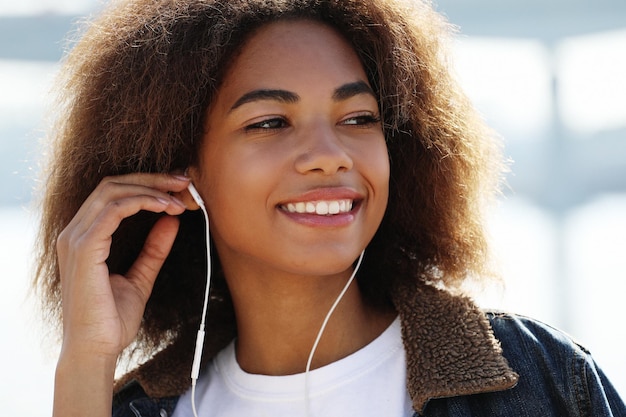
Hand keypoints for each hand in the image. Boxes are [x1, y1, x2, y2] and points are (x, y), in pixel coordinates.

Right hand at [56, 173, 190, 360]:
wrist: (96, 351)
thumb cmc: (112, 320)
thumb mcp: (141, 278)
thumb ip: (153, 250)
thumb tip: (171, 221)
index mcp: (85, 237)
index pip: (113, 193)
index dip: (147, 184)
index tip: (179, 188)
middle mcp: (74, 232)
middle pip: (112, 184)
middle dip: (152, 179)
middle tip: (184, 182)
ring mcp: (75, 239)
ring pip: (112, 191)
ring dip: (150, 189)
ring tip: (179, 198)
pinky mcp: (83, 248)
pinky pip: (112, 210)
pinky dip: (141, 202)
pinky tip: (165, 208)